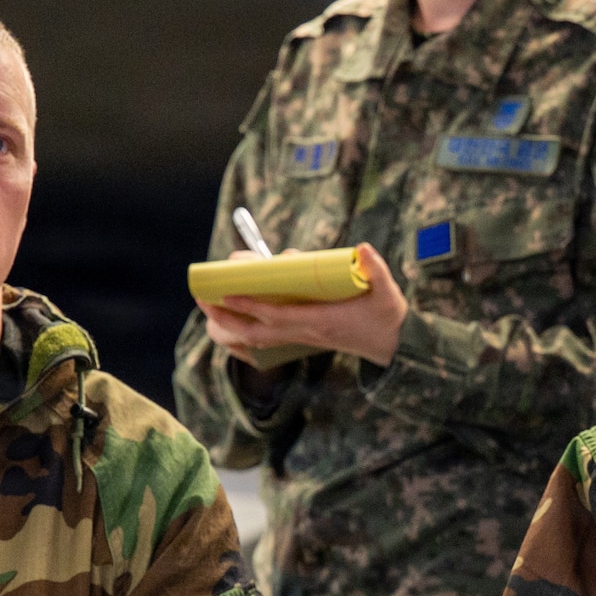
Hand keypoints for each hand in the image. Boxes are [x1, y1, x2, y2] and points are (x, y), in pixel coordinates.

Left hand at [197, 242, 409, 368]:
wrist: (392, 346)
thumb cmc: (386, 316)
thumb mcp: (386, 292)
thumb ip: (376, 270)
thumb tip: (364, 249)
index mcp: (320, 321)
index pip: (277, 316)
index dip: (250, 307)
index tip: (226, 295)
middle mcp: (306, 332)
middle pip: (257, 332)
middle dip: (226, 319)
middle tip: (203, 299)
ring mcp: (302, 337)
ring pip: (257, 336)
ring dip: (231, 324)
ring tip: (209, 306)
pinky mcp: (303, 337)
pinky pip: (266, 335)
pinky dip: (246, 327)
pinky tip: (232, 317)